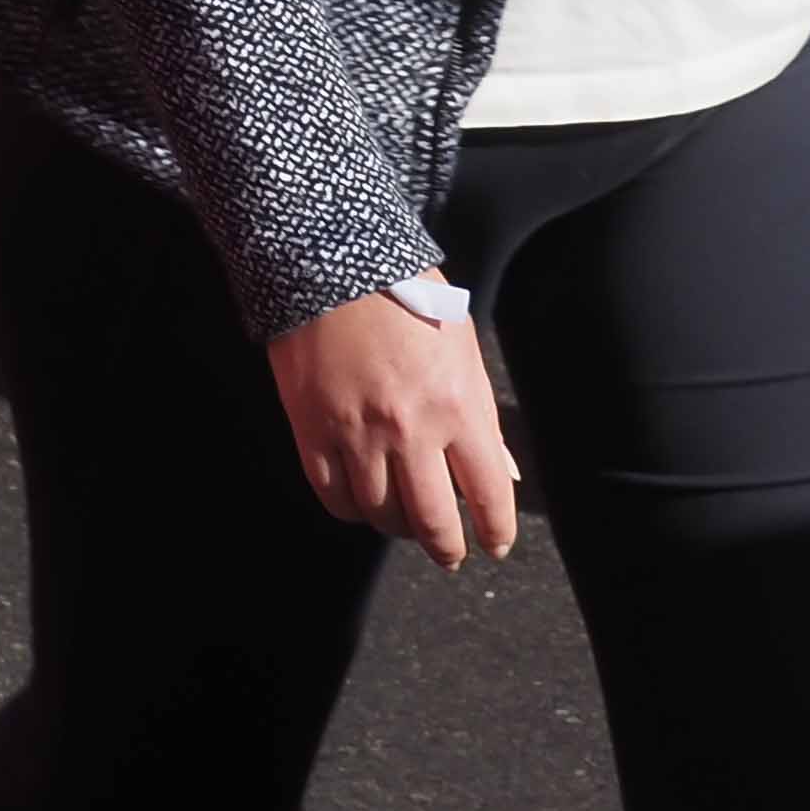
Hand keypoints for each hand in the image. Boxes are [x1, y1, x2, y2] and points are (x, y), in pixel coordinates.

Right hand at [268, 289, 519, 565]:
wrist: (327, 258)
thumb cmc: (403, 294)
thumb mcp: (461, 345)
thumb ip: (481, 414)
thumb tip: (498, 472)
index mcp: (456, 406)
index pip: (485, 495)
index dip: (494, 531)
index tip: (493, 544)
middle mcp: (408, 427)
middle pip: (431, 519)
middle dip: (446, 547)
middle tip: (448, 552)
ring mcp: (355, 431)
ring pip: (379, 512)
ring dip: (396, 526)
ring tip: (402, 521)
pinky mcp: (310, 427)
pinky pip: (331, 493)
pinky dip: (349, 508)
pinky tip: (359, 500)